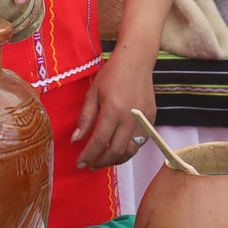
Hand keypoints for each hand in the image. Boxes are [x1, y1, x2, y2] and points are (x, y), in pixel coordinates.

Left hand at [73, 49, 155, 168]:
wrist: (137, 61)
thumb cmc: (111, 75)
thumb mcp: (92, 94)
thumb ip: (85, 119)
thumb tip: (76, 140)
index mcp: (113, 110)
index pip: (99, 142)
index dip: (88, 156)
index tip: (79, 164)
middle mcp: (130, 118)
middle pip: (116, 151)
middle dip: (101, 162)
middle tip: (90, 166)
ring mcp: (144, 120)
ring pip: (131, 151)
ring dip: (116, 160)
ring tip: (104, 160)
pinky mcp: (152, 119)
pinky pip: (140, 142)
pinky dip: (128, 150)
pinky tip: (118, 149)